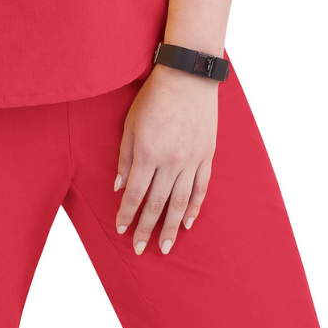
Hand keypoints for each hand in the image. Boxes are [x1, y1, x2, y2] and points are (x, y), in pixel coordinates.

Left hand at [114, 62, 217, 254]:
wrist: (188, 77)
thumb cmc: (154, 97)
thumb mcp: (131, 123)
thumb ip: (125, 157)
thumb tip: (120, 187)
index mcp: (148, 153)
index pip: (135, 194)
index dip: (127, 214)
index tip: (121, 229)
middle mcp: (170, 161)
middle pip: (157, 203)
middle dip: (147, 229)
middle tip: (140, 249)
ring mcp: (191, 160)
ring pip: (180, 202)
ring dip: (171, 227)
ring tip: (165, 247)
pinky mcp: (207, 156)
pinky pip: (201, 188)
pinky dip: (194, 208)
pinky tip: (187, 223)